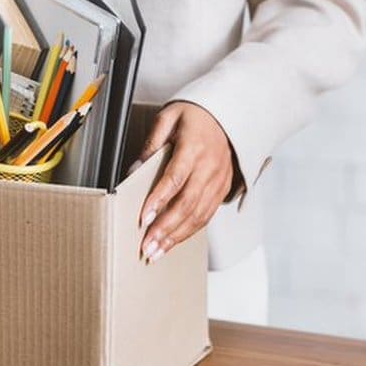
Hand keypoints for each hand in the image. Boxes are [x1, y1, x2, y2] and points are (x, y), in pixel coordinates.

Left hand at [138, 102, 236, 262]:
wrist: (230, 113)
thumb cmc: (197, 114)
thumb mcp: (170, 117)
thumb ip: (151, 142)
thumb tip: (135, 168)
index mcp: (194, 148)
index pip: (174, 179)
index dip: (158, 201)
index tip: (143, 218)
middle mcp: (209, 168)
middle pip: (186, 204)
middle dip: (165, 229)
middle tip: (147, 246)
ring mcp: (218, 180)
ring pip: (198, 215)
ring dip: (176, 237)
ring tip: (157, 252)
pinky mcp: (222, 189)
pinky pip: (207, 215)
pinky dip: (189, 232)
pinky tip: (174, 242)